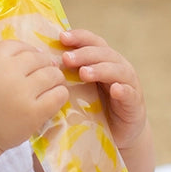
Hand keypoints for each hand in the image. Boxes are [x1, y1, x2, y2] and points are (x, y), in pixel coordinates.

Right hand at [0, 39, 67, 158]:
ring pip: (52, 74)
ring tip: (54, 85)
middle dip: (46, 64)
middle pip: (38, 58)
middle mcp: (7, 72)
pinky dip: (60, 94)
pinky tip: (56, 98)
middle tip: (48, 74)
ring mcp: (22, 91)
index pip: (18, 46)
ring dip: (56, 78)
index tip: (34, 60)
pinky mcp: (33, 112)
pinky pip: (58, 95)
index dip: (29, 50)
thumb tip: (29, 55)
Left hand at [59, 29, 146, 148]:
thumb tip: (35, 63)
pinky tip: (115, 89)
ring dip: (100, 69)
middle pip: (103, 52)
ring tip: (84, 73)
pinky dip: (123, 90)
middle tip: (66, 59)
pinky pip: (130, 94)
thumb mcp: (78, 88)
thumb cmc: (92, 107)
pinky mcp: (134, 103)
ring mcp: (128, 83)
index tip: (61, 37)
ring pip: (117, 70)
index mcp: (101, 59)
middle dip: (84, 53)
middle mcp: (116, 66)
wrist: (117, 133)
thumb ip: (65, 74)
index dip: (78, 37)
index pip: (91, 41)